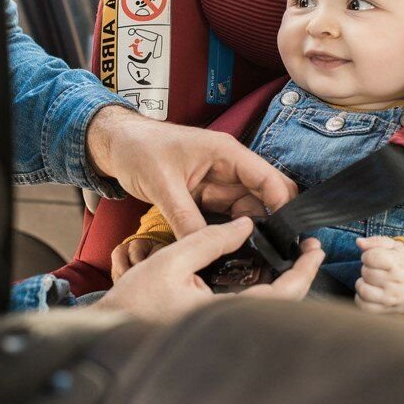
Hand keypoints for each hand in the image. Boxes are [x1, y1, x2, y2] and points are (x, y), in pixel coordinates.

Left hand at [87, 106, 297, 236]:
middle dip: (272, 222)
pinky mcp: (206, 196)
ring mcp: (218, 182)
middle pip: (265, 196)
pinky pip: (227, 216)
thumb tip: (203, 248)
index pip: (268, 179)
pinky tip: (232, 251)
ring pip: (248, 210)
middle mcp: (229, 167)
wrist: (117, 145)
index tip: (286, 237)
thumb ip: (184, 217)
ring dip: (251, 231)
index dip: (282, 206)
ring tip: (255, 258)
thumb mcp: (162, 184)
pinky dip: (231, 232)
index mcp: (226, 153)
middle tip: (274, 253)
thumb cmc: (139, 149)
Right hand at [97, 217, 324, 322]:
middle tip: (308, 249)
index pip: (280, 295)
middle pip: (281, 304)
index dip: (303, 272)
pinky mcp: (215, 325)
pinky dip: (263, 287)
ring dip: (283, 281)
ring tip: (290, 254)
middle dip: (299, 275)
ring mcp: (222, 328)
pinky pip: (250, 308)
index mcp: (222, 312)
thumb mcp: (171, 259)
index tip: (314, 249)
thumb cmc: (135, 300)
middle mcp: (227, 324)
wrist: (111, 328)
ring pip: (266, 307)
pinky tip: (262, 269)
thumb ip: (209, 239)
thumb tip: (245, 225)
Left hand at [353, 236, 403, 313]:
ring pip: (363, 290)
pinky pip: (364, 306)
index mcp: (399, 264)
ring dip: (362, 283)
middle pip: (366, 273)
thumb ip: (376, 242)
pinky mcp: (388, 310)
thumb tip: (359, 242)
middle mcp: (397, 283)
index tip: (374, 257)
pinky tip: (369, 292)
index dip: (368, 255)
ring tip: (371, 281)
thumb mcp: (395, 246)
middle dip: (367, 268)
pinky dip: (361, 298)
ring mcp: (392, 298)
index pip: (371, 257)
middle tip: (376, 269)